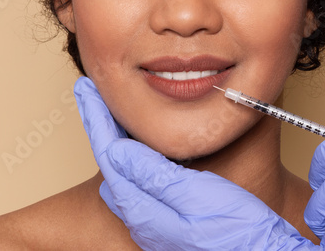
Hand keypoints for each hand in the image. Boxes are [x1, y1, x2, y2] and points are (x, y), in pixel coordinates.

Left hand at [74, 76, 324, 250]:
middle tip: (91, 95)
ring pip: (125, 171)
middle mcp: (143, 217)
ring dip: (114, 138)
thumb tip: (117, 150)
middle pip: (112, 162)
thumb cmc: (238, 234)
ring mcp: (155, 220)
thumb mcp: (197, 199)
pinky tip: (141, 145)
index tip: (86, 89)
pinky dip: (134, 154)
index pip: (110, 155)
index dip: (97, 119)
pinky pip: (141, 180)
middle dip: (100, 126)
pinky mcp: (170, 219)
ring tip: (107, 112)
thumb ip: (155, 176)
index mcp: (144, 210)